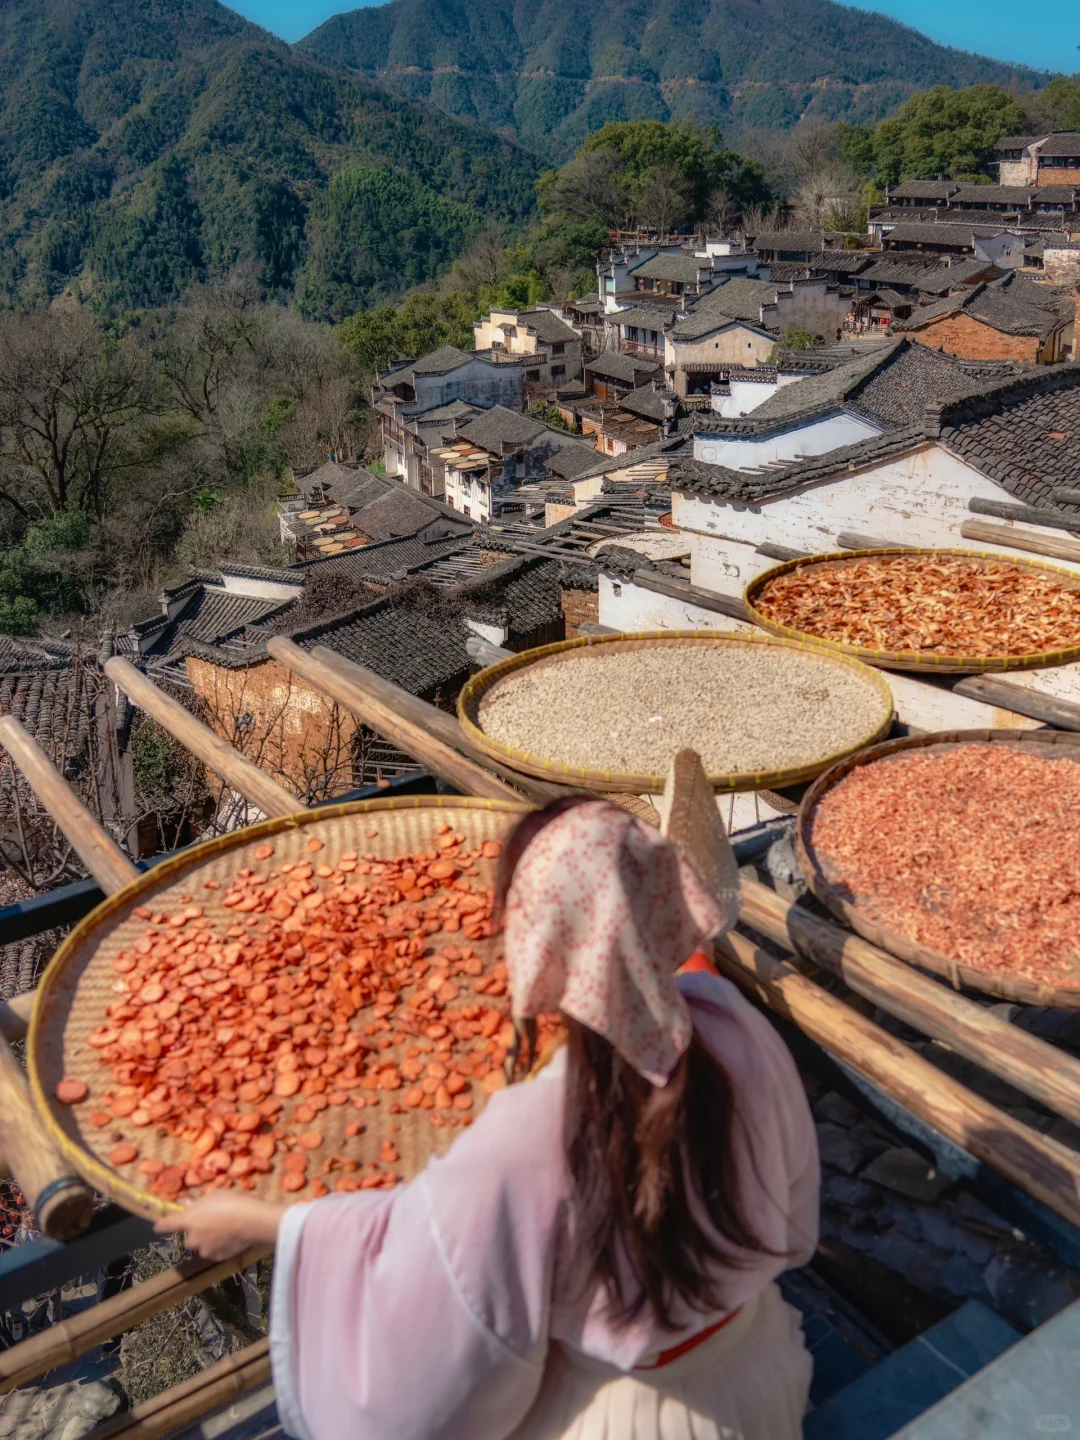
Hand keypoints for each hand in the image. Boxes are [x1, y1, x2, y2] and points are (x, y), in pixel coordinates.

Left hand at [155, 1193, 285, 1260]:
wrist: (251, 1221)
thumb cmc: (231, 1202)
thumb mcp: (214, 1195)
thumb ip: (198, 1202)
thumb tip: (186, 1204)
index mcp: (188, 1220)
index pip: (166, 1225)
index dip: (161, 1225)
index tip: (157, 1226)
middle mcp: (192, 1238)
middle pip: (190, 1236)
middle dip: (198, 1230)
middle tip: (212, 1221)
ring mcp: (205, 1250)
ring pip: (203, 1245)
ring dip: (209, 1239)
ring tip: (225, 1230)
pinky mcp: (218, 1257)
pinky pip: (215, 1251)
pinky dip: (220, 1246)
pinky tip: (232, 1237)